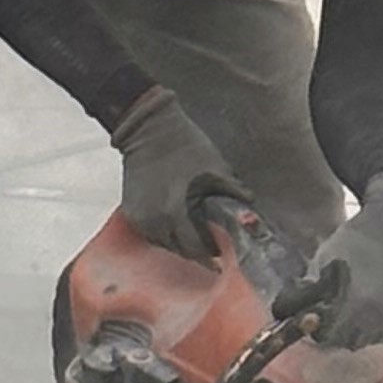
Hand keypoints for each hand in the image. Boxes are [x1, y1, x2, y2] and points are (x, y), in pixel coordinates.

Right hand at [111, 90, 236, 252]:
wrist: (149, 130)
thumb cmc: (185, 145)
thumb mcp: (217, 168)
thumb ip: (234, 192)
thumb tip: (251, 213)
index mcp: (177, 212)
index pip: (197, 249)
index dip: (212, 252)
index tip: (222, 250)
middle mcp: (156, 221)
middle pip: (180, 250)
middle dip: (198, 249)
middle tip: (212, 245)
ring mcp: (141, 218)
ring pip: (164, 244)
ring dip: (179, 242)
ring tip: (194, 233)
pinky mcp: (131, 212)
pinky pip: (151, 233)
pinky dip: (164, 232)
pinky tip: (176, 224)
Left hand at [303, 172, 382, 345]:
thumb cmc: (358, 237)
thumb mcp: (323, 260)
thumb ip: (307, 295)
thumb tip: (292, 320)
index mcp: (355, 304)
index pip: (328, 337)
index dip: (319, 326)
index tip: (319, 312)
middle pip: (352, 341)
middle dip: (340, 328)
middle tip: (339, 304)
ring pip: (376, 336)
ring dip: (365, 325)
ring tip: (364, 296)